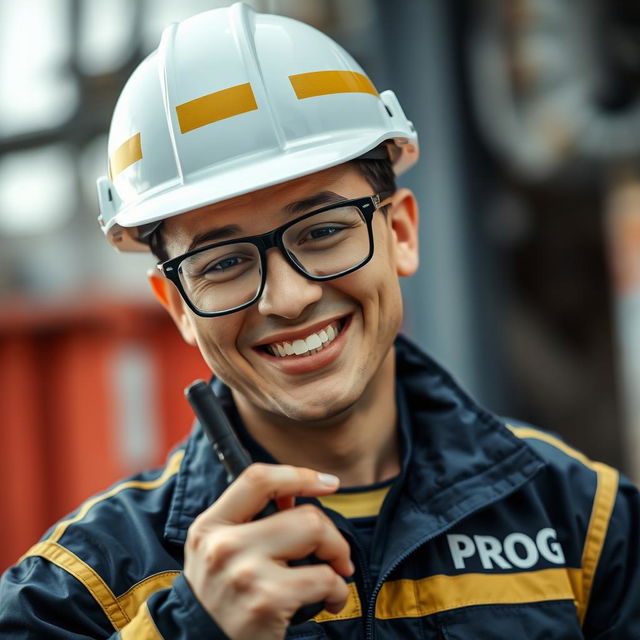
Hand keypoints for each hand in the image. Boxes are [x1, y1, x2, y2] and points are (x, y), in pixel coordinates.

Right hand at [183, 463, 353, 639]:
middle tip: (335, 553)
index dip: (298, 475)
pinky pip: (325, 578)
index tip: (327, 482)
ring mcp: (244, 572)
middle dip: (331, 533)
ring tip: (334, 575)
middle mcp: (224, 544)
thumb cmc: (222, 600)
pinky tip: (329, 600)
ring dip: (338, 556)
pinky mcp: (267, 601)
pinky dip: (338, 590)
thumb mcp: (218, 553)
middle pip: (302, 512)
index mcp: (210, 525)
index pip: (258, 479)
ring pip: (317, 535)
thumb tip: (295, 495)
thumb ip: (248, 521)